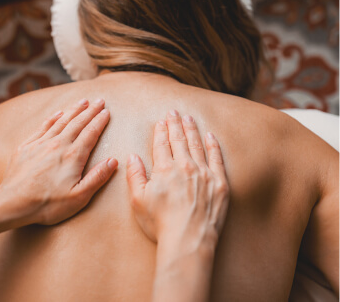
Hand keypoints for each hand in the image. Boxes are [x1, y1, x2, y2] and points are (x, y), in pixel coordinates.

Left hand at [0, 98, 117, 225]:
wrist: (12, 204)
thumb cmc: (47, 204)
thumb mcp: (79, 197)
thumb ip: (97, 177)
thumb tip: (113, 161)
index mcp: (73, 156)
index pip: (91, 133)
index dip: (100, 121)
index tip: (107, 112)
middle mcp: (58, 145)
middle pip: (78, 123)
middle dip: (90, 110)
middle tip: (99, 100)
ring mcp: (41, 144)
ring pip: (61, 121)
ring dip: (74, 110)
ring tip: (83, 101)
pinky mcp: (27, 147)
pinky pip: (43, 127)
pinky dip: (53, 118)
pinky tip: (58, 113)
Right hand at [126, 110, 228, 246]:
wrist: (188, 240)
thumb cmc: (160, 223)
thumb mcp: (138, 200)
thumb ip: (135, 175)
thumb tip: (132, 156)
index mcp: (165, 169)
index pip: (162, 144)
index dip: (160, 131)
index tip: (161, 121)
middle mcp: (185, 166)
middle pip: (179, 139)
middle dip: (175, 124)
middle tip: (174, 112)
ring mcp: (204, 173)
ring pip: (197, 144)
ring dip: (192, 129)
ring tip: (189, 118)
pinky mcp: (219, 183)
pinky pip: (217, 158)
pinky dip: (213, 145)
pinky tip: (210, 135)